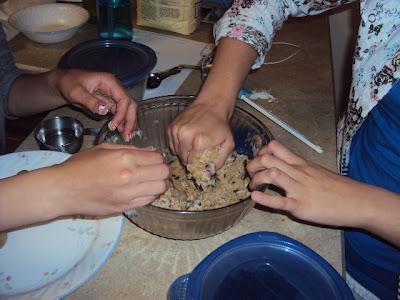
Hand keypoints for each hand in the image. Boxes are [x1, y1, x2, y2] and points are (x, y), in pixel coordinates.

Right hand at [50, 144, 169, 215]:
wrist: (63, 189)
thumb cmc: (81, 165)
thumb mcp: (104, 148)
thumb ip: (130, 149)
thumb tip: (151, 151)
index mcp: (125, 158)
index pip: (157, 157)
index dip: (158, 157)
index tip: (152, 159)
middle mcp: (131, 176)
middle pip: (163, 173)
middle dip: (162, 169)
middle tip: (155, 169)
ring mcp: (129, 194)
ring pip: (160, 188)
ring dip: (159, 183)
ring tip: (150, 181)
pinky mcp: (125, 207)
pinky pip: (149, 200)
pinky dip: (150, 194)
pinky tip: (141, 190)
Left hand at [55, 69, 136, 140]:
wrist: (63, 83)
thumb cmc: (68, 84)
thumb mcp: (76, 92)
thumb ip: (90, 101)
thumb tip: (105, 110)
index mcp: (109, 82)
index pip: (123, 99)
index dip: (121, 114)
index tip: (113, 126)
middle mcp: (115, 88)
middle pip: (130, 105)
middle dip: (130, 120)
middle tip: (127, 135)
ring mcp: (113, 95)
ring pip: (127, 109)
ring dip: (128, 123)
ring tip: (126, 136)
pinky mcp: (110, 102)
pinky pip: (120, 112)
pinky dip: (122, 122)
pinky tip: (122, 131)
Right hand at [168, 101, 234, 168]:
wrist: (212, 105)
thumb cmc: (221, 124)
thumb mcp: (228, 144)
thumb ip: (219, 161)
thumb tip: (208, 174)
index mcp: (199, 142)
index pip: (192, 165)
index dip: (197, 167)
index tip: (201, 164)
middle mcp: (185, 137)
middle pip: (184, 160)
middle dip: (190, 161)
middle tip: (198, 155)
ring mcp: (177, 132)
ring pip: (176, 153)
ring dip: (184, 153)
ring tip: (193, 146)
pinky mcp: (171, 128)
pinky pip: (172, 145)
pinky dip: (178, 146)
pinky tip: (187, 140)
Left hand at [246, 140, 374, 227]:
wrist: (358, 201)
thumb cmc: (338, 188)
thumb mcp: (317, 172)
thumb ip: (300, 170)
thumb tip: (285, 171)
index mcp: (301, 163)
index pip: (276, 147)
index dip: (261, 151)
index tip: (258, 160)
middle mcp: (298, 172)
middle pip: (268, 158)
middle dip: (252, 165)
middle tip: (249, 174)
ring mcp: (299, 188)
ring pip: (272, 174)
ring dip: (256, 180)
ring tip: (252, 187)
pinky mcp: (301, 206)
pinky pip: (280, 201)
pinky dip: (264, 200)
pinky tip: (255, 199)